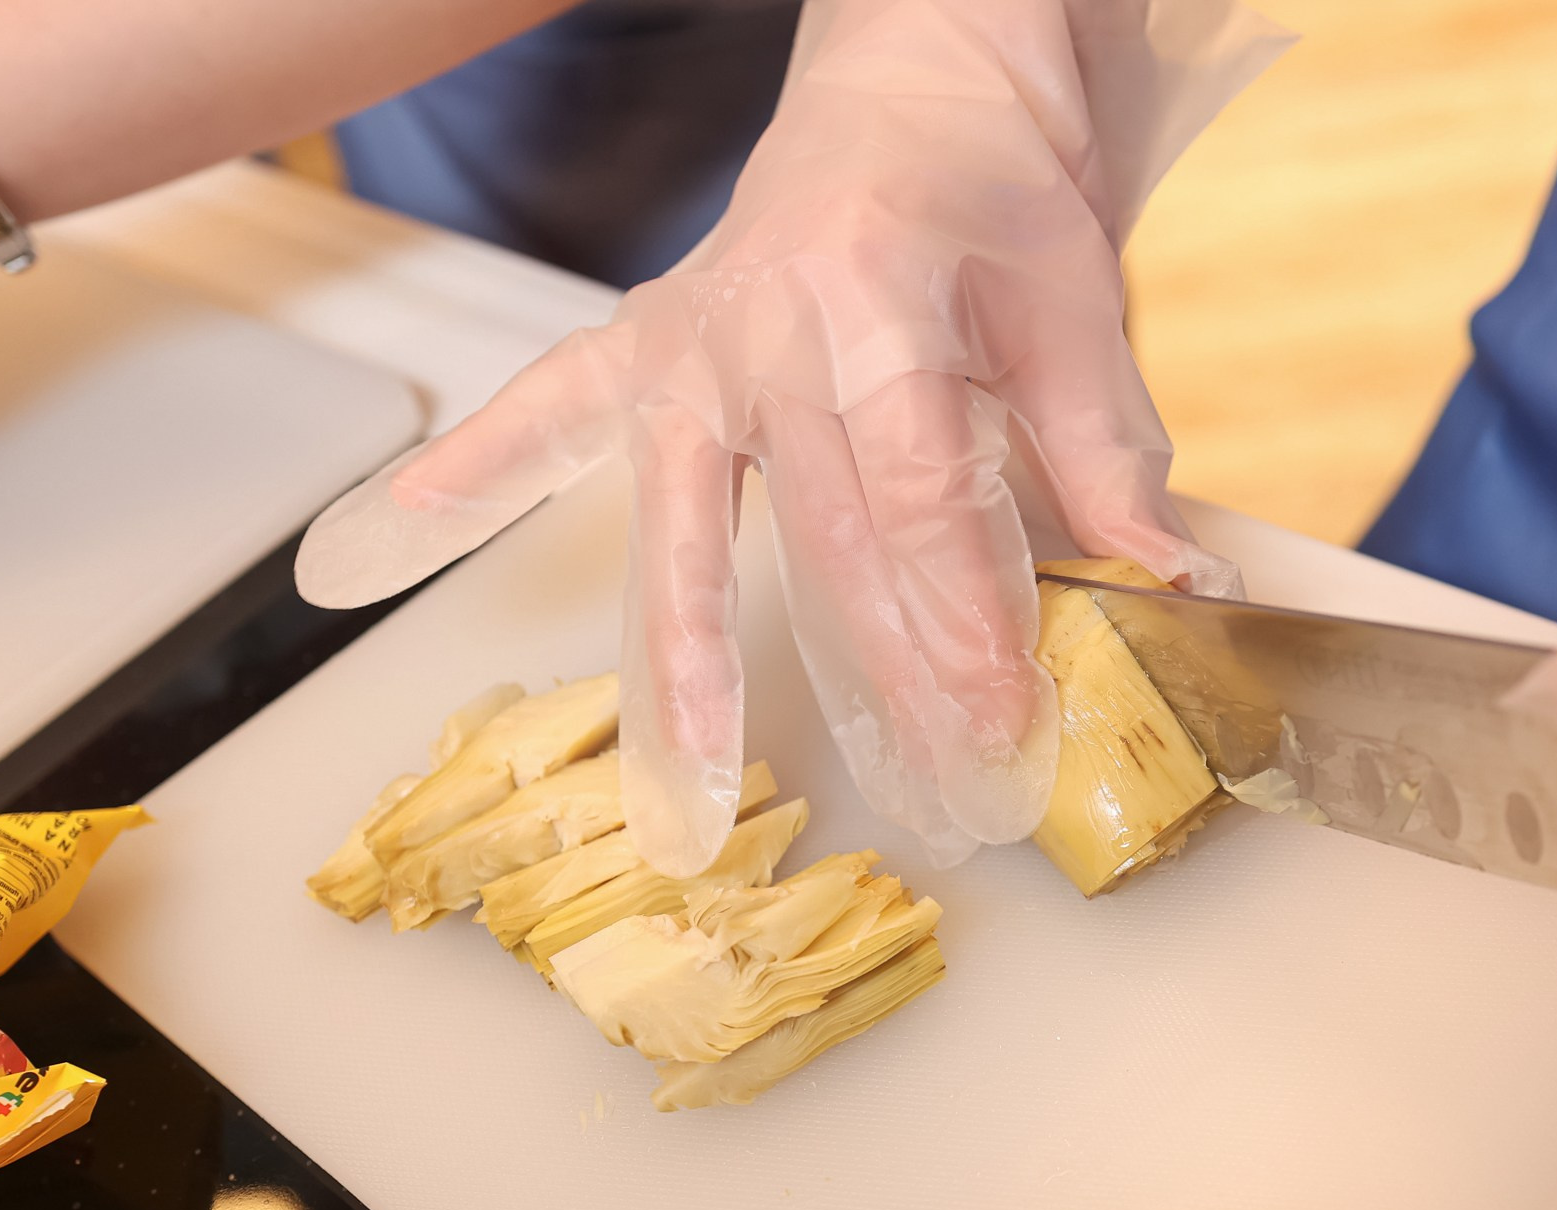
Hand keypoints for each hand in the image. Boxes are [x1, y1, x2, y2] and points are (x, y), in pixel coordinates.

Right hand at [297, 0, 1287, 874]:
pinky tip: (386, 539)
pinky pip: (548, 411)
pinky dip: (473, 470)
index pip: (922, 492)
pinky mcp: (650, 345)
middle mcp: (769, 325)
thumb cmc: (992, 189)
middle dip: (883, 673)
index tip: (998, 715)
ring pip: (681, 525)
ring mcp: (694, 339)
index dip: (964, 613)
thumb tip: (1170, 582)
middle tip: (932, 785)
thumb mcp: (1075, 299)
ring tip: (684, 791)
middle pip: (823, 536)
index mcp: (883, 298)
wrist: (912, 71)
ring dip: (682, 664)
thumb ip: (1109, 448)